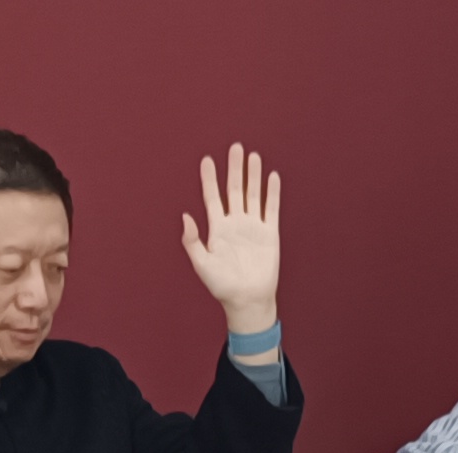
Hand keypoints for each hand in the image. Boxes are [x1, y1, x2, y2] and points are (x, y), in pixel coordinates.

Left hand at [180, 143, 281, 335]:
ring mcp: (253, 227)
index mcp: (217, 229)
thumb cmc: (222, 286)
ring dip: (253, 176)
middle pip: (234, 190)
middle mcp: (235, 224)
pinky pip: (271, 209)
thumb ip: (192, 241)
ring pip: (253, 195)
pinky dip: (272, 193)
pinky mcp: (270, 234)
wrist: (247, 300)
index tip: (206, 160)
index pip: (212, 198)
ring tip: (253, 156)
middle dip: (234, 169)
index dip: (209, 179)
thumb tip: (185, 216)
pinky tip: (272, 177)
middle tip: (234, 147)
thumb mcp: (201, 264)